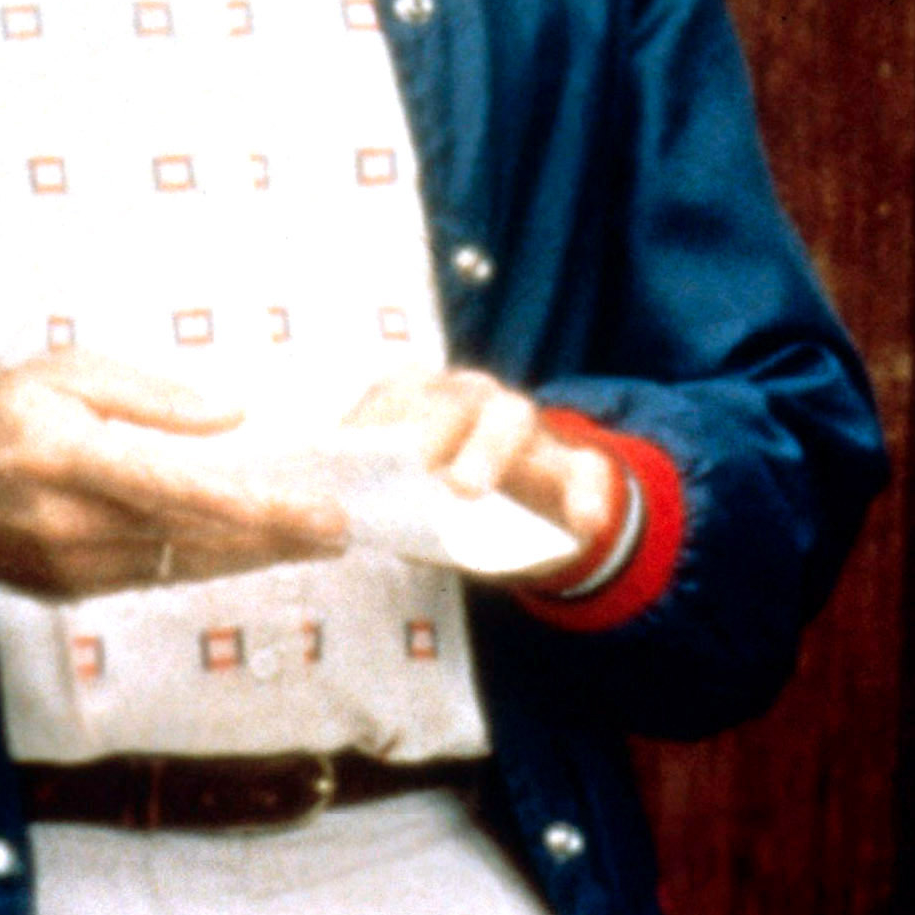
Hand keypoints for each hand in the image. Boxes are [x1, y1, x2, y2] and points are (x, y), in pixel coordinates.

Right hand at [0, 352, 349, 599]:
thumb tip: (230, 417)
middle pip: (193, 540)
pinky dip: (204, 561)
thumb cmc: (1, 409)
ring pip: (180, 566)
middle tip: (336, 527)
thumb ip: (150, 395)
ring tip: (309, 538)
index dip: (251, 507)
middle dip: (271, 537)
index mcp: (70, 459)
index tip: (310, 509)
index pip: (177, 492)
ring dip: (248, 555)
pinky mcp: (70, 591)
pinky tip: (246, 546)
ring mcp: (70, 568)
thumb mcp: (67, 370)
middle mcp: (72, 526)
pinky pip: (153, 577)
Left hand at [341, 370, 623, 552]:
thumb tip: (326, 524)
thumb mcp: (403, 494)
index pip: (399, 389)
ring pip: (514, 418)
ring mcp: (528, 428)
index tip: (347, 448)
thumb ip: (370, 499)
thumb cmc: (440, 497)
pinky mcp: (574, 463)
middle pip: (456, 400)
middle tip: (406, 466)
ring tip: (464, 490)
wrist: (525, 513)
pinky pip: (588, 469)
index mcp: (430, 396)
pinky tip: (586, 525)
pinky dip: (587, 495)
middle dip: (430, 430)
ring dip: (487, 450)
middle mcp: (479, 399)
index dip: (374, 416)